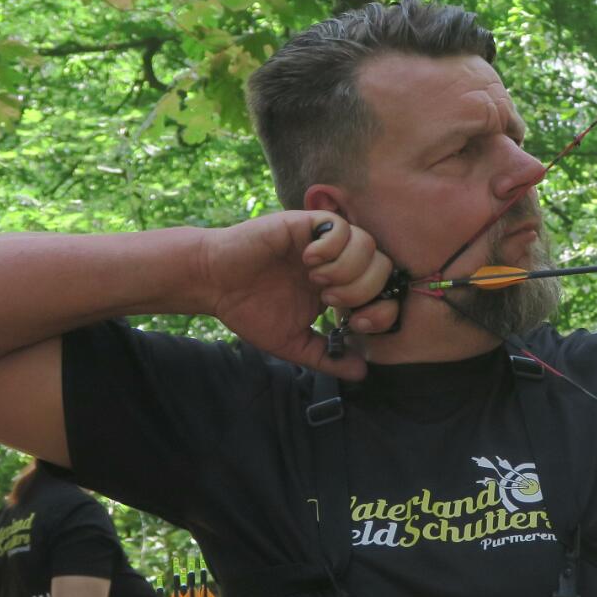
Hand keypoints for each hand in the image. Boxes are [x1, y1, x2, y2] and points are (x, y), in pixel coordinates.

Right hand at [196, 212, 398, 379]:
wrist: (212, 284)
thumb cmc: (248, 309)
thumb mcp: (293, 342)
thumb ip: (328, 357)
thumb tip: (363, 373)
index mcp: (340, 286)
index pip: (384, 290)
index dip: (382, 309)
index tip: (356, 325)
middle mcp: (337, 261)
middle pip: (383, 265)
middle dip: (365, 290)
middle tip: (331, 301)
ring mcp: (323, 240)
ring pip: (367, 243)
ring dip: (348, 269)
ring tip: (318, 281)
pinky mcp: (305, 223)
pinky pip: (339, 225)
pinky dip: (331, 247)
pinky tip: (307, 260)